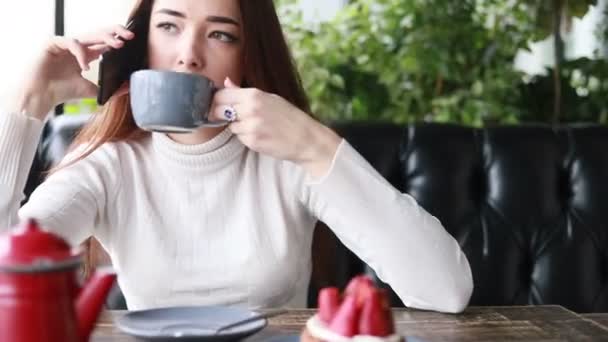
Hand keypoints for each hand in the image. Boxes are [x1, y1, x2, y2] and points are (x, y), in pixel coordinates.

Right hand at [13, 25, 133, 119]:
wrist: (40, 97)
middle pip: (99, 34)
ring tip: (117, 45)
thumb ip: (109, 89)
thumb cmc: (62, 93)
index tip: (133, 43)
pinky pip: (71, 42)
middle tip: (130, 36)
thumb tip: (129, 88)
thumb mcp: (91, 90)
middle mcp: (77, 48)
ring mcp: (65, 44)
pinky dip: (80, 53)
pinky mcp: (53, 43)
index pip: (104, 43)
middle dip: (115, 33)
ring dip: (104, 38)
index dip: (118, 41)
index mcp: (85, 55)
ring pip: (88, 35)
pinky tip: (85, 66)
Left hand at [212, 78, 341, 178]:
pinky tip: (261, 135)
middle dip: (220, 113)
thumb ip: (244, 92)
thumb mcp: (270, 98)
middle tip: (233, 116)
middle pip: (219, 110)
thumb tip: (226, 82)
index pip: (221, 95)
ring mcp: (250, 127)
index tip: (219, 103)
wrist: (306, 139)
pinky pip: (239, 138)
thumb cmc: (290, 117)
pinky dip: (246, 137)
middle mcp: (250, 110)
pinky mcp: (252, 142)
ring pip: (230, 126)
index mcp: (254, 95)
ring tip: (256, 126)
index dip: (217, 100)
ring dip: (237, 126)